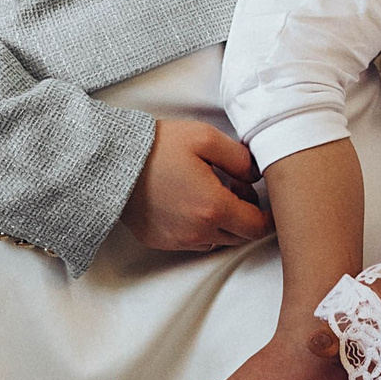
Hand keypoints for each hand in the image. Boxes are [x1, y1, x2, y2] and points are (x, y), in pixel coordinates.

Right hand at [121, 117, 267, 253]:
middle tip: (236, 187)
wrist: (112, 161)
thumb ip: (240, 158)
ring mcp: (177, 239)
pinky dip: (201, 228)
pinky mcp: (161, 240)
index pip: (257, 227)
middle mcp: (198, 231)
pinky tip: (190, 202)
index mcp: (213, 208)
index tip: (268, 204)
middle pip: (240, 237)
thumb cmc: (158, 147)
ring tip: (212, 193)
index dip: (268, 216)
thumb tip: (257, 174)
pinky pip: (193, 241)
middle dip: (247, 216)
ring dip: (224, 223)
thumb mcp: (205, 138)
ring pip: (217, 240)